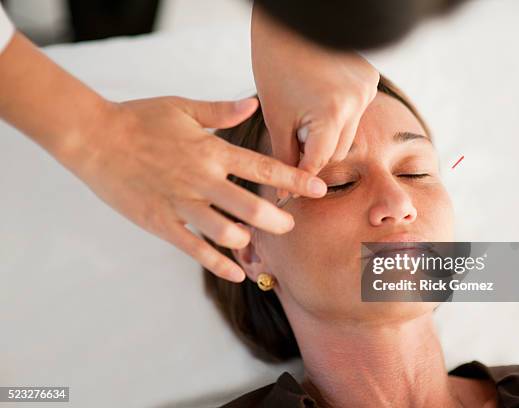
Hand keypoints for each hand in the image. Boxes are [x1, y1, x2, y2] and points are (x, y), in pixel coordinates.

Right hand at [66, 96, 327, 281]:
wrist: (94, 138)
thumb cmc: (140, 119)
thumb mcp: (183, 108)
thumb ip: (221, 112)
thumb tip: (253, 105)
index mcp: (211, 151)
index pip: (262, 168)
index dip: (294, 180)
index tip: (319, 189)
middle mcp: (202, 179)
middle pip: (251, 207)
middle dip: (278, 220)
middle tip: (290, 226)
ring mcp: (181, 203)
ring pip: (225, 232)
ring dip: (248, 242)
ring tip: (257, 243)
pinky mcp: (161, 223)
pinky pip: (195, 249)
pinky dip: (218, 263)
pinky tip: (236, 273)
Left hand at [251, 5, 379, 191]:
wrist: (291, 21)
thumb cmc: (275, 64)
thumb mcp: (276, 116)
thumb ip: (285, 155)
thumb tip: (288, 188)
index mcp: (331, 113)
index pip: (319, 162)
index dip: (301, 176)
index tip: (289, 190)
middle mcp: (357, 103)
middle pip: (336, 152)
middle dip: (314, 155)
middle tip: (292, 147)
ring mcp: (367, 90)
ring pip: (347, 135)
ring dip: (327, 137)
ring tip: (304, 118)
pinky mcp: (370, 80)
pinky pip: (355, 113)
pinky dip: (338, 116)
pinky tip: (321, 99)